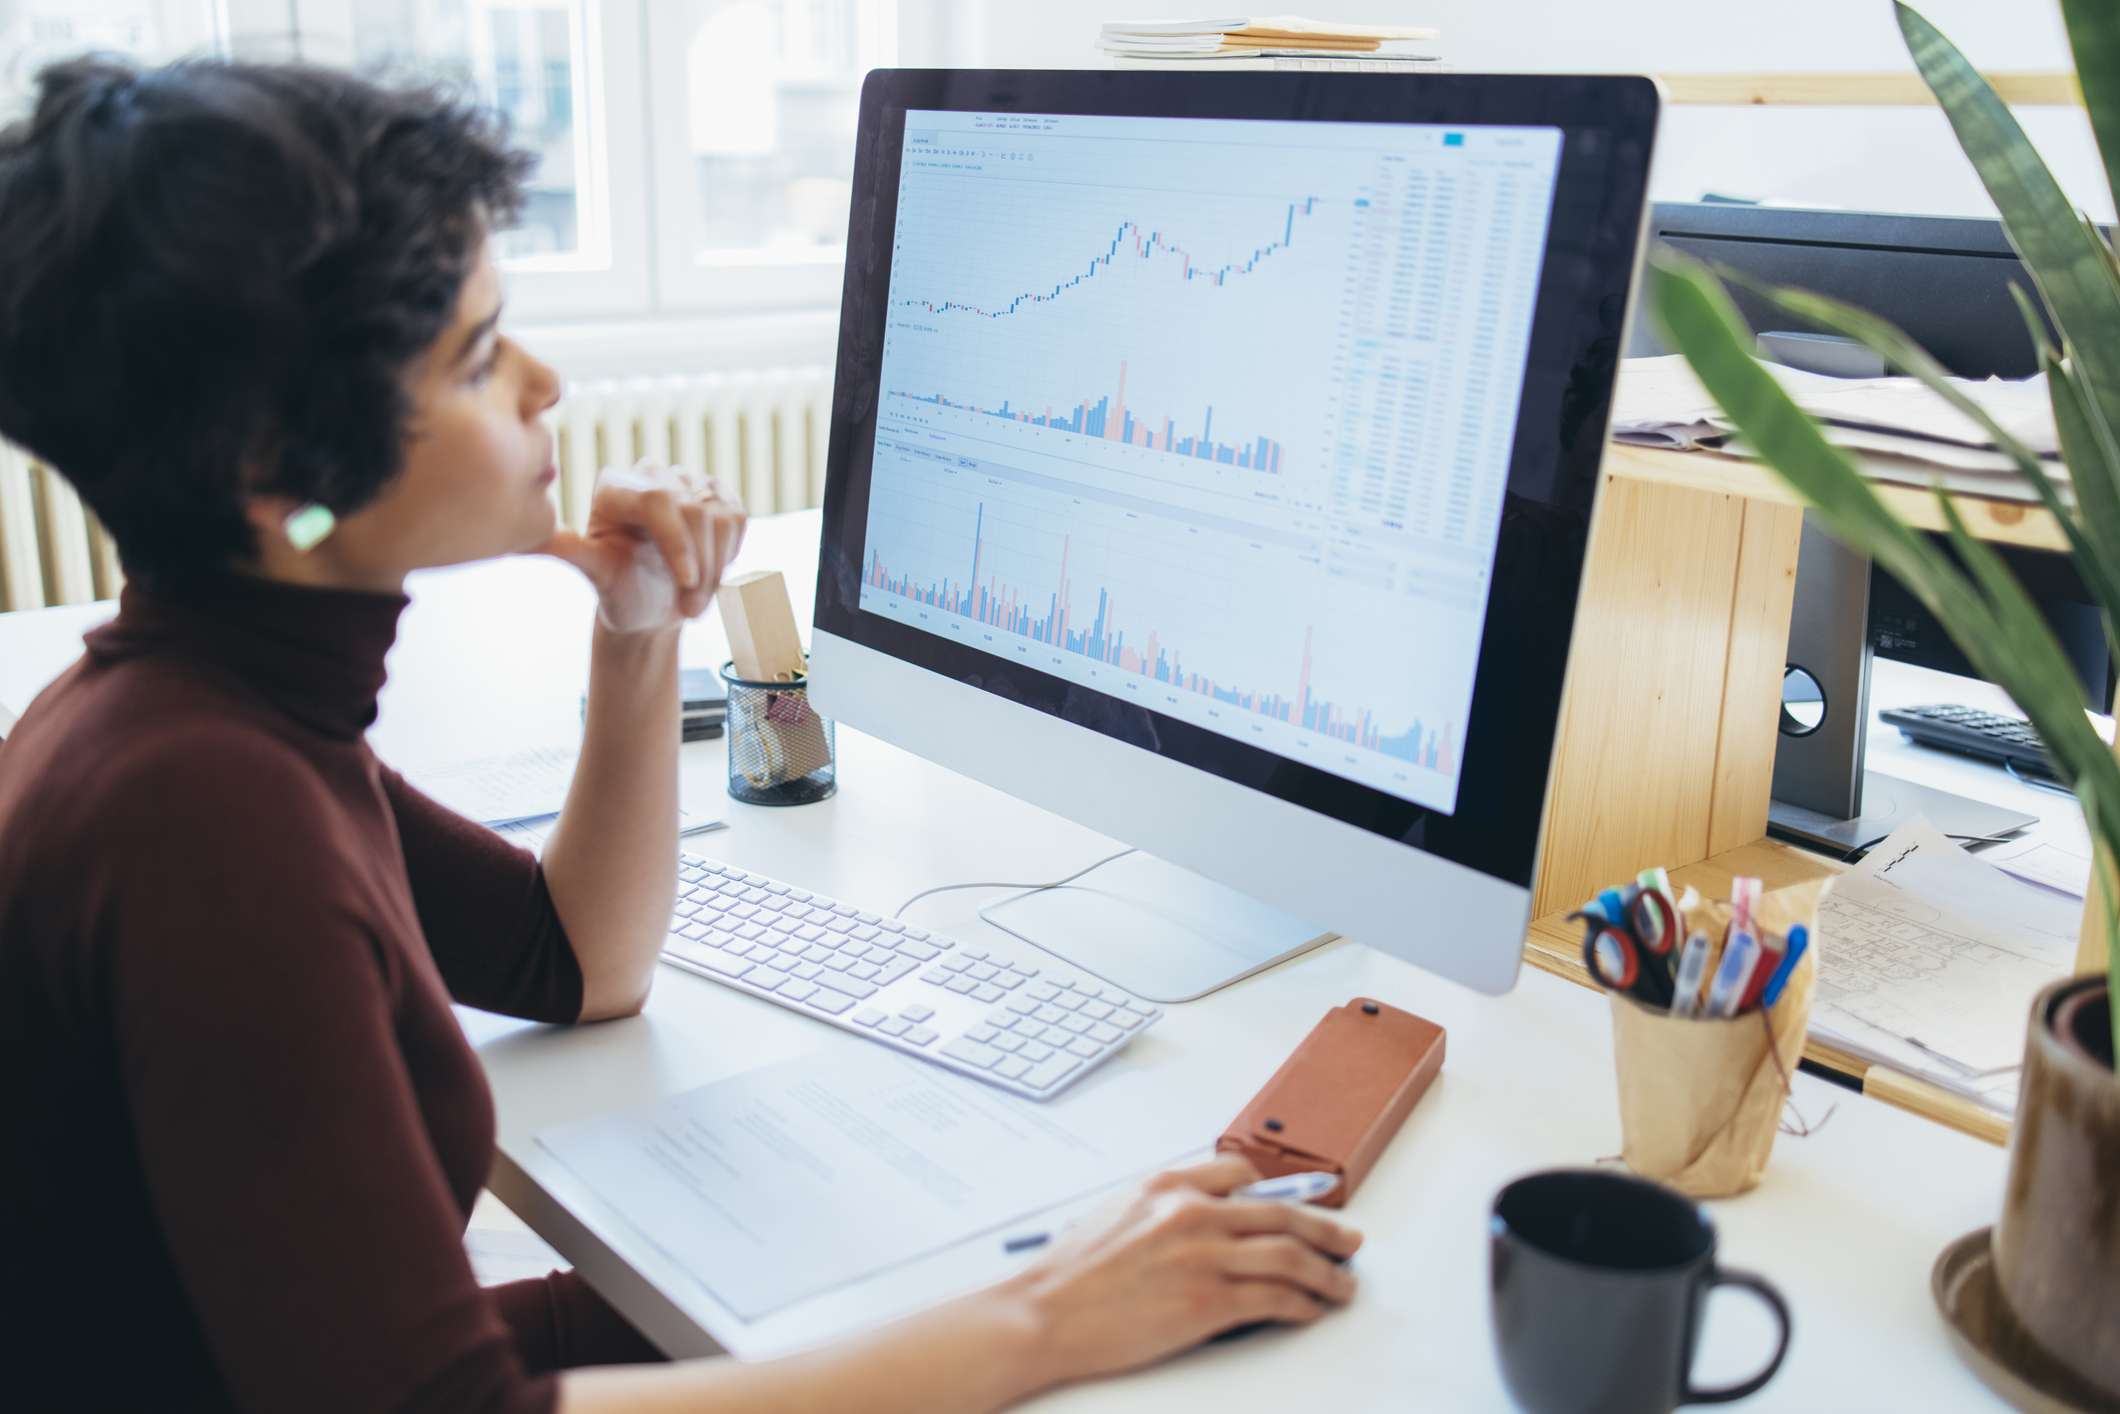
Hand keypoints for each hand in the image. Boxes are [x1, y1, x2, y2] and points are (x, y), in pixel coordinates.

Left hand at [538, 459, 745, 633]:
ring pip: (721, 515)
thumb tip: (524, 539)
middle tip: (689, 609)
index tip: (686, 584)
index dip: (679, 543)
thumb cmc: (619, 592)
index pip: (660, 500)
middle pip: (695, 509)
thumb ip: (569, 550)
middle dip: (699, 566)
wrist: (651, 607)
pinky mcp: (717, 495)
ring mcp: (686, 482)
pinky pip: (737, 518)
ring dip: (716, 567)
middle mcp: (649, 473)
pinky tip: (710, 571)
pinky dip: (730, 553)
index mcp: (613, 485)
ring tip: (697, 599)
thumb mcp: (595, 573)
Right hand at [1000, 1155, 1361, 1391]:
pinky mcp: (1208, 1302)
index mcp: (1168, 1185)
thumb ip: (1165, 1208)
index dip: (1278, 1194)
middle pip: (1282, 1216)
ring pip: (1290, 1257)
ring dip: (1328, 1273)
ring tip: (1342, 1284)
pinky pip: (1275, 1299)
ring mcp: (1204, 1257)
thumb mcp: (1118, 1213)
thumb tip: (1207, 1221)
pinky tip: (1312, 1310)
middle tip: (1349, 1241)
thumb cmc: (1072, 1272)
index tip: (1297, 1207)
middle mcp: (1192, 1212)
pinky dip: (1304, 1305)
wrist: (1045, 1312)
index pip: (1242, 1174)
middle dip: (1326, 1230)